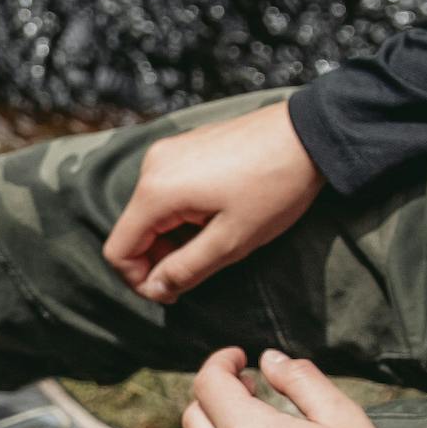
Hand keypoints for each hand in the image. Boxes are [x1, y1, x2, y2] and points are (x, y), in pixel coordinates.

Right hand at [101, 103, 324, 304]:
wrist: (308, 136)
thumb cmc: (274, 187)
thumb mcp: (232, 241)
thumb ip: (185, 269)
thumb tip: (156, 289)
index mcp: (157, 192)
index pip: (119, 250)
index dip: (140, 281)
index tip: (173, 292)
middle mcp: (152, 166)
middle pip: (133, 230)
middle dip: (159, 257)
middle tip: (201, 267)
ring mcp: (167, 151)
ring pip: (150, 211)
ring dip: (173, 235)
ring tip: (217, 236)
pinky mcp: (183, 145)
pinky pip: (166, 189)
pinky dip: (181, 212)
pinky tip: (218, 212)